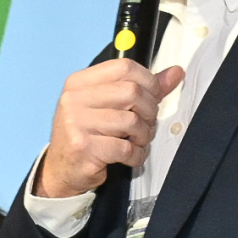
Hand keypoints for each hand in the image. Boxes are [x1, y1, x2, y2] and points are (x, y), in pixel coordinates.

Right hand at [34, 59, 186, 198]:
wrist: (61, 170)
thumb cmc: (88, 135)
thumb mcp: (109, 106)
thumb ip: (143, 88)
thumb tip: (176, 73)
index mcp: (79, 82)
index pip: (124, 67)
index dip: (148, 81)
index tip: (152, 97)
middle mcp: (73, 99)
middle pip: (131, 92)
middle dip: (149, 111)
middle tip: (146, 124)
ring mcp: (76, 123)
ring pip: (131, 121)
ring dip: (144, 135)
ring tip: (137, 141)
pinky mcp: (83, 147)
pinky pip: (125, 148)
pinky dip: (136, 155)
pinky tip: (131, 156)